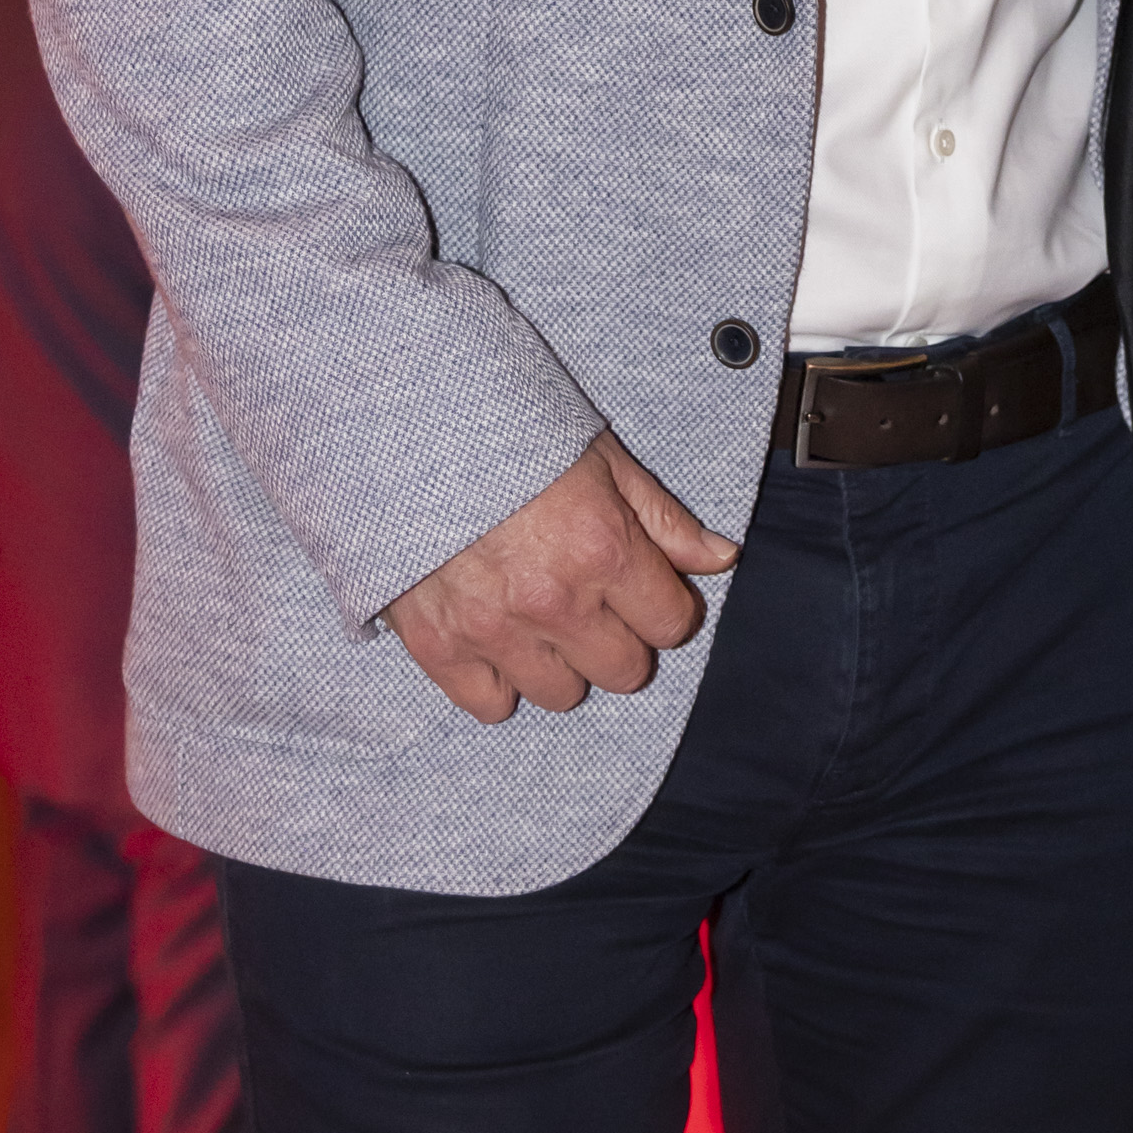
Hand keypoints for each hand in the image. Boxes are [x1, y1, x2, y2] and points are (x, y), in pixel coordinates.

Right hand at [382, 438, 737, 723]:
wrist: (408, 428)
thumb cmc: (513, 433)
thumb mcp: (602, 459)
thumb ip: (663, 518)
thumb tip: (723, 558)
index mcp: (604, 549)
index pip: (672, 624)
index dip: (663, 604)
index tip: (640, 585)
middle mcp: (555, 601)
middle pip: (624, 670)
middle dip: (619, 637)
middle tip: (590, 599)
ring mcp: (495, 630)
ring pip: (564, 694)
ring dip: (561, 661)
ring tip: (540, 615)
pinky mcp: (440, 646)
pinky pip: (492, 705)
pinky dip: (498, 679)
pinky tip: (497, 637)